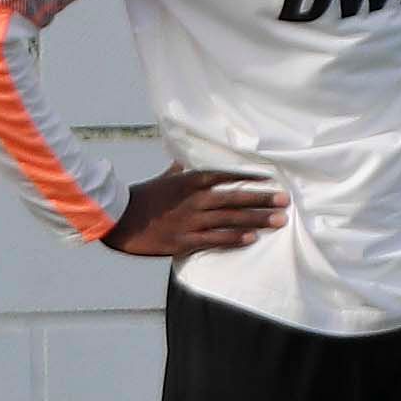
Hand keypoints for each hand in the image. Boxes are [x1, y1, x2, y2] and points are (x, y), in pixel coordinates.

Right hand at [103, 166, 286, 258]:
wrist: (116, 220)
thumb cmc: (140, 198)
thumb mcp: (161, 179)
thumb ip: (177, 170)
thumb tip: (183, 159)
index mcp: (189, 182)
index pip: (226, 176)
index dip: (249, 177)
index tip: (270, 179)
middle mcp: (194, 200)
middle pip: (235, 199)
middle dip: (262, 199)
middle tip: (285, 201)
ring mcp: (190, 221)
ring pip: (230, 219)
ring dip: (257, 219)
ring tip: (279, 220)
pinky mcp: (183, 241)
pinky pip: (215, 239)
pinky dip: (235, 238)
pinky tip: (252, 237)